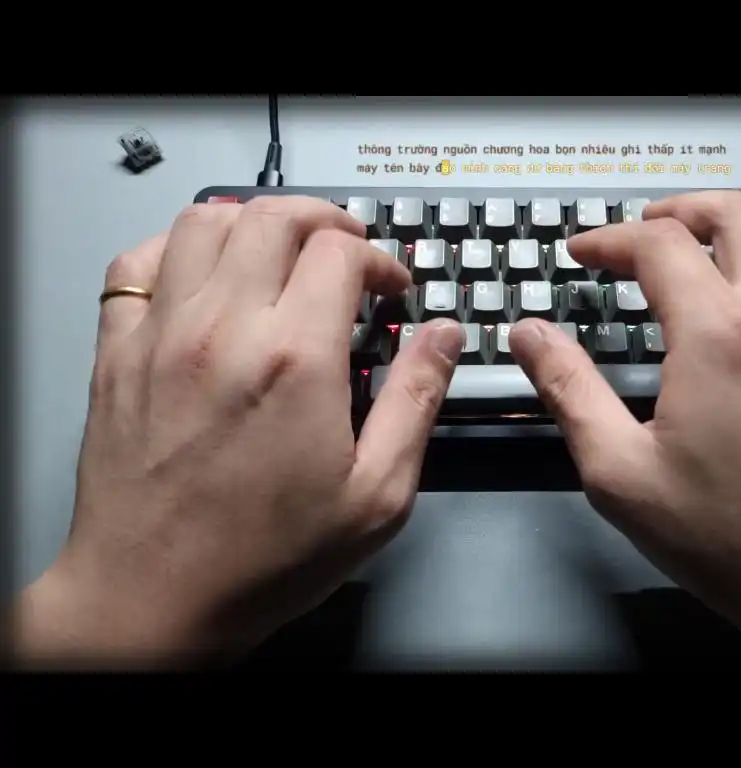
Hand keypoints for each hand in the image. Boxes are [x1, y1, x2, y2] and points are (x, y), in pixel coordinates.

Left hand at [16, 196, 464, 665]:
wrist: (155, 599)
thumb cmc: (265, 558)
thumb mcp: (376, 494)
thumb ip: (416, 401)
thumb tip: (443, 336)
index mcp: (294, 360)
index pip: (340, 253)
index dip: (378, 259)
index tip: (390, 288)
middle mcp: (224, 330)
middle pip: (273, 218)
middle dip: (324, 221)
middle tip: (348, 250)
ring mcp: (161, 335)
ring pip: (204, 222)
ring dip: (254, 221)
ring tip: (283, 249)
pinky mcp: (118, 352)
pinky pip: (138, 263)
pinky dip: (178, 246)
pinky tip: (205, 269)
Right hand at [510, 192, 740, 667]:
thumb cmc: (731, 541)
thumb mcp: (621, 474)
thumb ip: (570, 391)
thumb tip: (530, 335)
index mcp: (720, 336)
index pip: (658, 246)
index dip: (609, 240)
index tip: (585, 255)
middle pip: (736, 212)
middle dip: (679, 210)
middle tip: (643, 232)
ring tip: (718, 235)